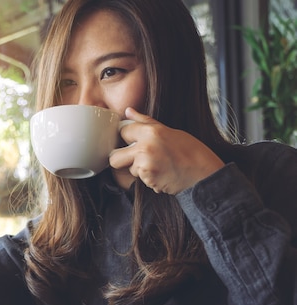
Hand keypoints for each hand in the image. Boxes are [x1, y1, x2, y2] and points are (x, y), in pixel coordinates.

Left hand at [109, 107, 224, 193]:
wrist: (204, 174)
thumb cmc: (191, 151)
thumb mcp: (170, 131)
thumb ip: (145, 122)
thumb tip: (128, 111)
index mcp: (151, 132)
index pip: (122, 131)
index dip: (127, 137)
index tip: (133, 140)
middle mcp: (145, 147)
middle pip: (115, 157)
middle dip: (122, 159)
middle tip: (138, 158)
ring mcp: (145, 165)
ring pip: (128, 169)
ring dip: (138, 169)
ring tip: (157, 165)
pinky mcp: (148, 179)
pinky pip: (139, 179)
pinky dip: (148, 178)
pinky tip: (161, 174)